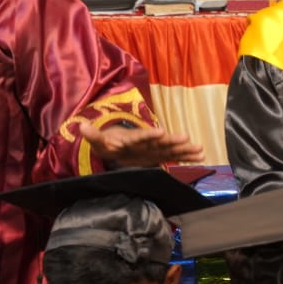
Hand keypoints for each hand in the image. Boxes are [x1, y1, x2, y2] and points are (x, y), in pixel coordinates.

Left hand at [79, 121, 204, 166]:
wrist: (115, 143)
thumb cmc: (106, 141)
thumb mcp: (98, 140)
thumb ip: (93, 135)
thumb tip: (81, 126)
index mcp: (132, 137)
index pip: (141, 135)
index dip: (150, 134)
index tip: (160, 132)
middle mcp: (147, 141)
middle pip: (161, 141)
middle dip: (173, 140)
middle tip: (186, 138)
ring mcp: (155, 148)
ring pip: (171, 148)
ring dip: (185, 149)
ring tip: (200, 149)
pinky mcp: (160, 155)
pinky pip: (175, 156)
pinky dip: (187, 156)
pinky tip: (201, 157)